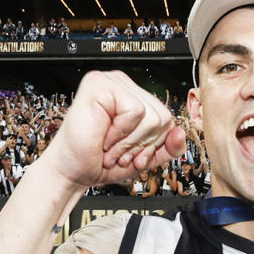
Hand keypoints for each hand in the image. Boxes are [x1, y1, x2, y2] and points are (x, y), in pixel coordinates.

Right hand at [45, 71, 185, 189]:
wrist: (73, 171)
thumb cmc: (101, 161)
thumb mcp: (144, 158)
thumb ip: (167, 148)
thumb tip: (180, 134)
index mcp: (134, 97)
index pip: (167, 117)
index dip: (154, 143)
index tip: (133, 155)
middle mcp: (124, 86)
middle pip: (163, 117)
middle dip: (143, 144)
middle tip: (120, 153)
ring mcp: (111, 82)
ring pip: (152, 116)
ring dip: (130, 141)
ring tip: (111, 148)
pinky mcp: (100, 84)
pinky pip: (135, 111)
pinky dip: (121, 132)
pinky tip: (105, 137)